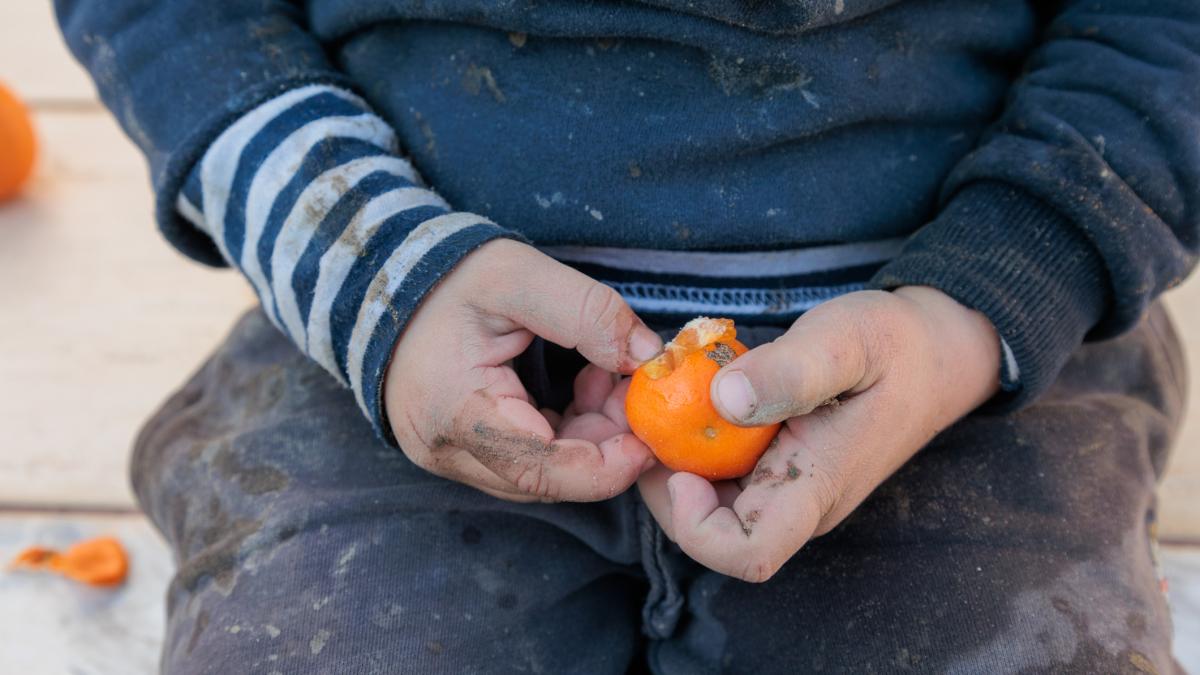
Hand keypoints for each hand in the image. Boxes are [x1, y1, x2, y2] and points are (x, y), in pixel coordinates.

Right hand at [384, 239, 661, 502]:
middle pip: (545, 479)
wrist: (384, 281)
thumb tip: (646, 358)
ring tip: (603, 379)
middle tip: (632, 392)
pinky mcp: (460, 451)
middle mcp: (447, 451)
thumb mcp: (518, 275)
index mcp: (455, 412)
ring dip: (587, 439)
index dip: (605, 466)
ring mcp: (450, 457)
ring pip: (539, 475)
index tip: (648, 437)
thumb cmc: (447, 278)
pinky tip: (580, 390)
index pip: (540, 468)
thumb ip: (587, 312)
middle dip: (604, 445)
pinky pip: (525, 461)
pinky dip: (564, 435)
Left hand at [637, 287, 1000, 581]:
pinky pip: (716, 470)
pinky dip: (688, 439)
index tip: (679, 466)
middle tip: (638, 413)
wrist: (934, 351)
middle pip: (707, 531)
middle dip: (661, 481)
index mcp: (815, 488)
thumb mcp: (848, 340)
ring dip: (668, 456)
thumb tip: (725, 397)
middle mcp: (793, 501)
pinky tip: (679, 391)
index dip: (696, 527)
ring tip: (652, 395)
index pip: (748, 555)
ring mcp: (782, 486)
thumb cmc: (897, 345)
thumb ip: (793, 371)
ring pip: (704, 499)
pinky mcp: (773, 465)